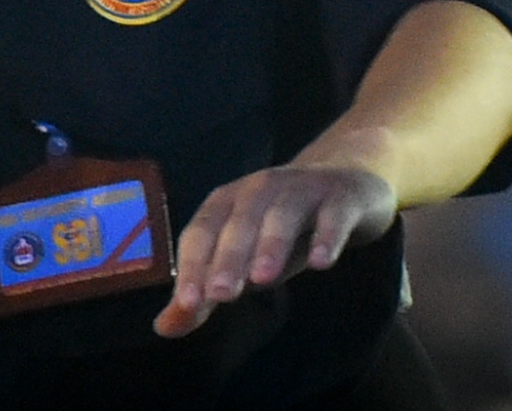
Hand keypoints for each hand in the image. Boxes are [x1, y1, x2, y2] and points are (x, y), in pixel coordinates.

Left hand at [153, 164, 396, 337]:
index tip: (189, 303)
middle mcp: (260, 189)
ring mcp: (302, 189)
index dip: (194, 266)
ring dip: (271, 244)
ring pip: (283, 215)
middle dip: (229, 258)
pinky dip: (327, 236)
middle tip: (221, 295)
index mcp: (228, 202)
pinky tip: (321, 263)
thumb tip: (164, 327)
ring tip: (264, 279)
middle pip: (240, 222)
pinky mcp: (341, 197)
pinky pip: (333, 214)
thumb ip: (206, 294)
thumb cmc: (284, 230)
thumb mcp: (244, 262)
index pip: (202, 232)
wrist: (348, 184)